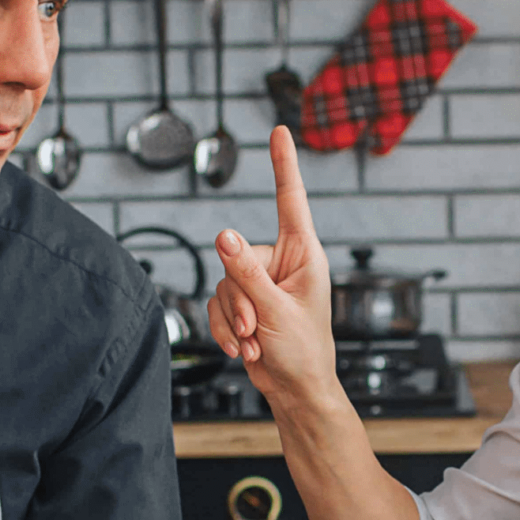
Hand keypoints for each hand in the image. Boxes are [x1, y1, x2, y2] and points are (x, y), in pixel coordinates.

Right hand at [209, 126, 341, 411]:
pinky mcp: (242, 302)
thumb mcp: (276, 310)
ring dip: (234, 319)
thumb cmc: (303, 350)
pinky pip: (216, 304)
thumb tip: (223, 235)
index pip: (290, 199)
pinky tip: (243, 348)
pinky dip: (225, 329)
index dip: (283, 164)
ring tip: (256, 340)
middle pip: (235, 257)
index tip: (280, 130)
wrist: (295, 389)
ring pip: (222, 283)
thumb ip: (246, 273)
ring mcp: (260, 282)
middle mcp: (281, 261)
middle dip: (241, 299)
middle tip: (260, 327)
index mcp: (304, 253)